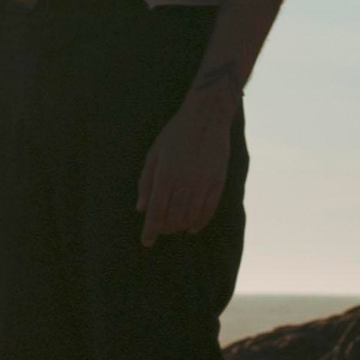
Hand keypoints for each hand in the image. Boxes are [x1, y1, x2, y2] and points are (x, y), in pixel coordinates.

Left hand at [136, 90, 234, 246]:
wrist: (206, 117)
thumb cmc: (175, 134)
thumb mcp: (154, 154)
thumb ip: (146, 182)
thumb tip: (141, 208)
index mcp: (165, 175)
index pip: (156, 212)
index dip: (150, 231)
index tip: (146, 242)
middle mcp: (184, 183)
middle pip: (173, 218)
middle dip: (165, 229)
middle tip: (160, 230)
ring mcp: (203, 183)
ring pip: (190, 217)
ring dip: (180, 227)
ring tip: (174, 228)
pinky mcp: (218, 182)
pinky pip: (209, 210)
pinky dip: (200, 222)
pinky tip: (193, 227)